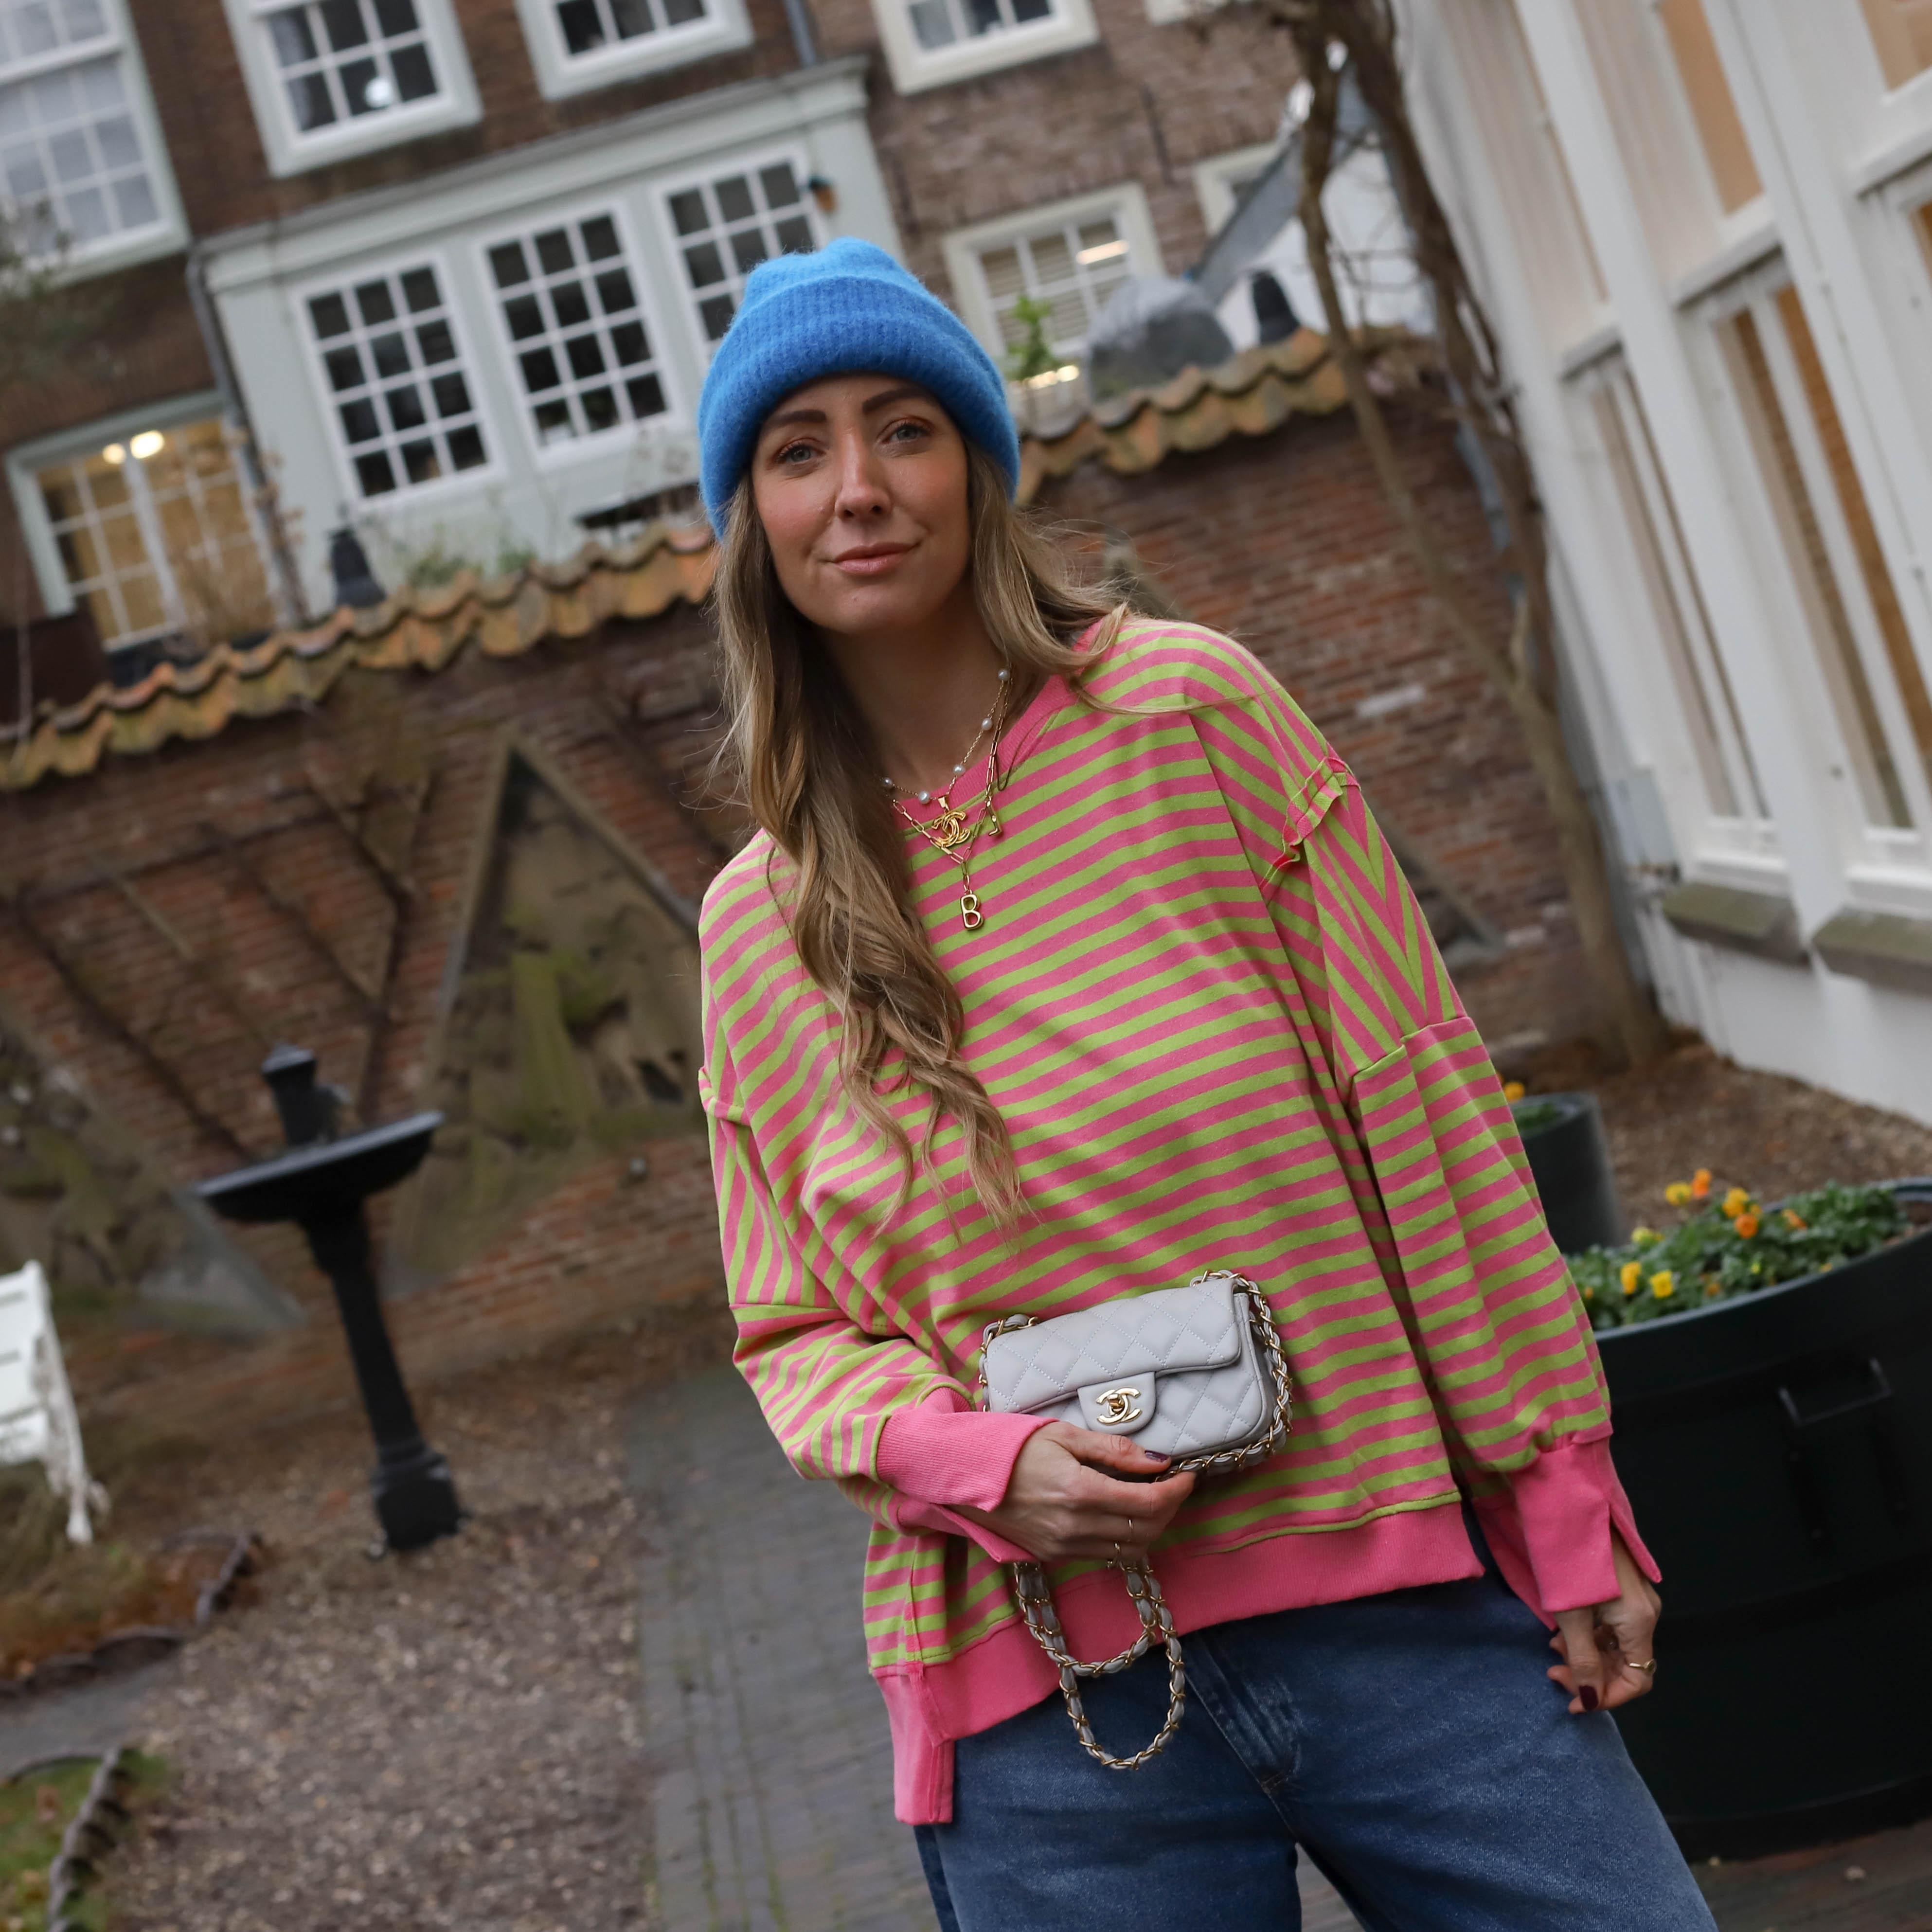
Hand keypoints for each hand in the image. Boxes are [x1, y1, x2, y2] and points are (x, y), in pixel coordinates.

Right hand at [953, 1421, 1195, 1563]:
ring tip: (1149, 1498)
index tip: (1187, 1473)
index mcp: (1080, 1491)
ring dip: (1150, 1527)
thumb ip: (1114, 1450)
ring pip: (1130, 1549)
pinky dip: (1124, 1538)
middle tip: (1171, 1483)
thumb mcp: (1064, 1434)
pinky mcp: (1054, 1556)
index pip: (1150, 1503)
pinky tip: (1119, 1513)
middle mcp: (1076, 1527)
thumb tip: (1158, 1460)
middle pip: (1147, 1530)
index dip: (1177, 1490)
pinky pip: (1105, 1555)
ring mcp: (1064, 1547)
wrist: (963, 1476)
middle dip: (1169, 1508)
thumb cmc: (1012, 1447)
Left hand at [1548, 1532, 1659, 1714]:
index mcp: (1640, 1621)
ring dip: (1586, 1656)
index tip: (1574, 1702)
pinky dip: (1588, 1636)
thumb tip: (1590, 1700)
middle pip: (1627, 1663)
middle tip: (1553, 1672)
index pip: (1639, 1679)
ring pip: (1616, 1645)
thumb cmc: (1569, 1558)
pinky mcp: (1621, 1587)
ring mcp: (1635, 1598)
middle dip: (1591, 1676)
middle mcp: (1645, 1612)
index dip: (1609, 1698)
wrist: (1569, 1505)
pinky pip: (1611, 1626)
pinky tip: (1561, 1633)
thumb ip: (1583, 1659)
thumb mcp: (1570, 1614)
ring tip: (1552, 1649)